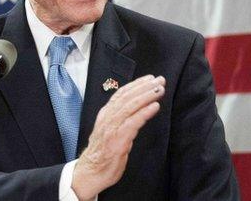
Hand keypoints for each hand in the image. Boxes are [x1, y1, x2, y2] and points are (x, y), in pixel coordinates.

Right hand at [72, 75, 165, 200]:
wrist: (90, 172)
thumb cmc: (102, 153)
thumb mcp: (110, 131)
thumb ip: (120, 120)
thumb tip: (136, 112)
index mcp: (106, 114)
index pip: (121, 94)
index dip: (136, 84)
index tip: (149, 79)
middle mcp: (108, 117)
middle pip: (127, 96)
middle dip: (145, 87)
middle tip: (160, 80)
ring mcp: (112, 127)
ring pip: (130, 106)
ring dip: (147, 96)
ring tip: (160, 90)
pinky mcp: (118, 139)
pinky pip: (133, 122)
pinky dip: (144, 112)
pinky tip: (155, 106)